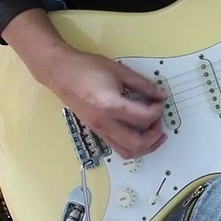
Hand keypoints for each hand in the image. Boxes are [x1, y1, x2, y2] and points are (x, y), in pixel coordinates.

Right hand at [43, 47, 167, 159]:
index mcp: (111, 106)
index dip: (158, 111)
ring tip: (154, 133)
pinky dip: (132, 145)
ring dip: (145, 146)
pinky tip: (140, 133)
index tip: (160, 101)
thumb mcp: (120, 71)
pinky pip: (118, 147)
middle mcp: (104, 123)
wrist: (60, 72)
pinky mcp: (96, 131)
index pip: (144, 118)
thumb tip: (160, 95)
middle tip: (160, 122)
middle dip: (155, 136)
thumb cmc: (86, 68)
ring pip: (127, 152)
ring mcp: (98, 130)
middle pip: (137, 143)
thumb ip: (143, 84)